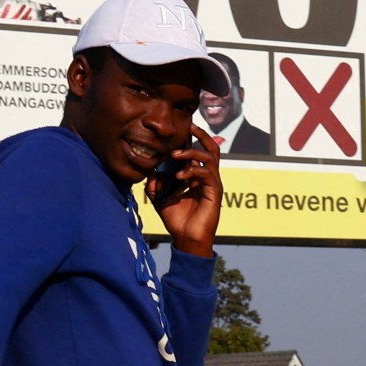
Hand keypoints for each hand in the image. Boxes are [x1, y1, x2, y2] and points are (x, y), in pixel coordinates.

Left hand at [149, 127, 221, 256]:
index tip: (180, 130)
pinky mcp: (215, 193)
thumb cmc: (177, 220)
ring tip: (176, 154)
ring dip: (192, 153)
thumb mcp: (160, 198)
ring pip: (210, 157)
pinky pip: (207, 174)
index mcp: (197, 177)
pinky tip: (179, 176)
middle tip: (190, 125)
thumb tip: (151, 170)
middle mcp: (207, 178)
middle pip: (212, 148)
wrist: (186, 239)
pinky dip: (193, 171)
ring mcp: (213, 184)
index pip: (199, 152)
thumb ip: (155, 184)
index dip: (191, 139)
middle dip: (202, 135)